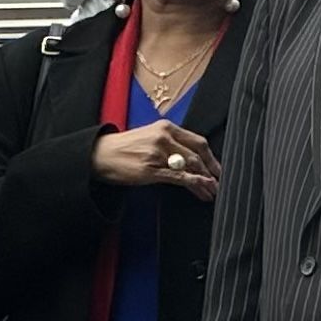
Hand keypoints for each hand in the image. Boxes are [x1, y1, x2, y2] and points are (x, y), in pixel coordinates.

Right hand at [93, 122, 216, 199]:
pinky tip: (202, 190)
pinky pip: (178, 178)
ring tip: (212, 192)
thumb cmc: (125, 148)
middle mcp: (164, 138)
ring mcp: (157, 154)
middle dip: (212, 171)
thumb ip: (172, 143)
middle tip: (220, 183)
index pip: (198, 142)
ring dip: (205, 182)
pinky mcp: (150, 170)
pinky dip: (194, 184)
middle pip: (197, 156)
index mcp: (166, 127)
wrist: (100, 154)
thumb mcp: (150, 136)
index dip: (212, 157)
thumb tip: (194, 159)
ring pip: (190, 168)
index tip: (219, 169)